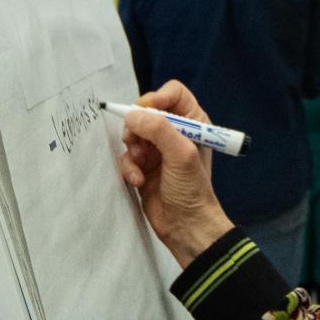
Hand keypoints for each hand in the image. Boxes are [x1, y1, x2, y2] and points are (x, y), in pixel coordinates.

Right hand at [117, 81, 234, 267]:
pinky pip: (127, 156)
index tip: (147, 111)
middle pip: (145, 112)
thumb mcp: (181, 154)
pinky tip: (138, 181)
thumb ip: (158, 129)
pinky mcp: (143, 166)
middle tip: (139, 145)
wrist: (185, 226)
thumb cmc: (192, 190)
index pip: (172, 94)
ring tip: (141, 165)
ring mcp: (158, 150)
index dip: (157, 99)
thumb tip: (133, 115)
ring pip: (132, 134)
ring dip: (132, 150)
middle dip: (138, 128)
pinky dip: (129, 168)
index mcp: (193, 123)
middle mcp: (175, 133)